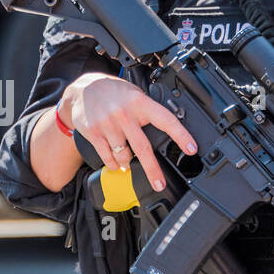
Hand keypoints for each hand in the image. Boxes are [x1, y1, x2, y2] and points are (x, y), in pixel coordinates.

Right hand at [60, 73, 197, 191]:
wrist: (82, 89)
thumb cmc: (113, 93)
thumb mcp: (134, 94)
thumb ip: (148, 110)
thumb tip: (168, 129)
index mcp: (140, 103)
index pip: (166, 120)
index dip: (181, 135)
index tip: (191, 149)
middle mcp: (125, 114)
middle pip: (143, 148)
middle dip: (152, 170)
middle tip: (159, 184)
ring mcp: (108, 125)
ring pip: (123, 156)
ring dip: (127, 163)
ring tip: (126, 159)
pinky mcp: (94, 134)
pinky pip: (107, 157)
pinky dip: (113, 164)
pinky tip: (115, 162)